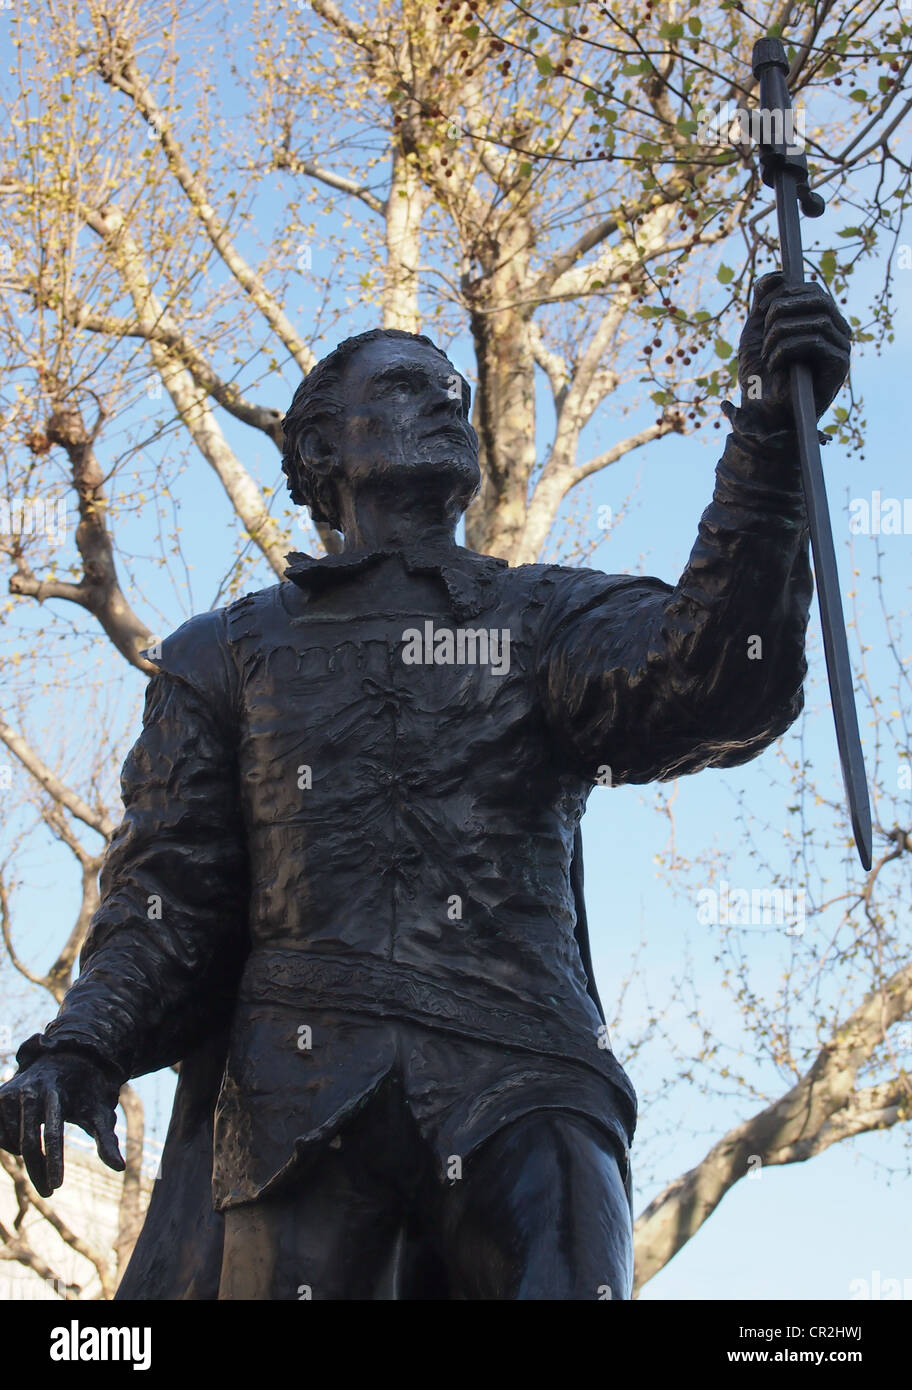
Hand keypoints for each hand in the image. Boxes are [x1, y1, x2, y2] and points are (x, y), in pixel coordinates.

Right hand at [0, 1053, 123, 1196]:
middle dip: (38, 1171)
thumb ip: (106, 1139)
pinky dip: (12, 1146)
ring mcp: (10, 1093)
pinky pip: (0, 1137)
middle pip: (29, 1142)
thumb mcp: (99, 1111)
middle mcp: (29, 1090)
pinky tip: (25, 1137)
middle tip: (49, 1193)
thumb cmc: (84, 1092)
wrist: (63, 1061)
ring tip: (44, 1150)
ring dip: (28, 1157)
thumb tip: (120, 1168)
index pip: (53, 1132)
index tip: (56, 1187)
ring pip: (13, 1143)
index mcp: (56, 1091)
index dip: (53, 1161)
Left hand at [736, 271, 851, 426]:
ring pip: (817, 319)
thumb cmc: (761, 375)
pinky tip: (774, 364)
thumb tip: (774, 275)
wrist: (762, 414)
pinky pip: (816, 342)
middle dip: (783, 309)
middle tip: (764, 330)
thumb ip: (764, 303)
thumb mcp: (757, 332)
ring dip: (782, 333)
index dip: (785, 291)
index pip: (812, 289)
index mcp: (820, 320)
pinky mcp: (838, 366)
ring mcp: (841, 348)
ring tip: (766, 354)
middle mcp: (836, 331)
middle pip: (818, 298)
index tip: (761, 309)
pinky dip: (787, 349)